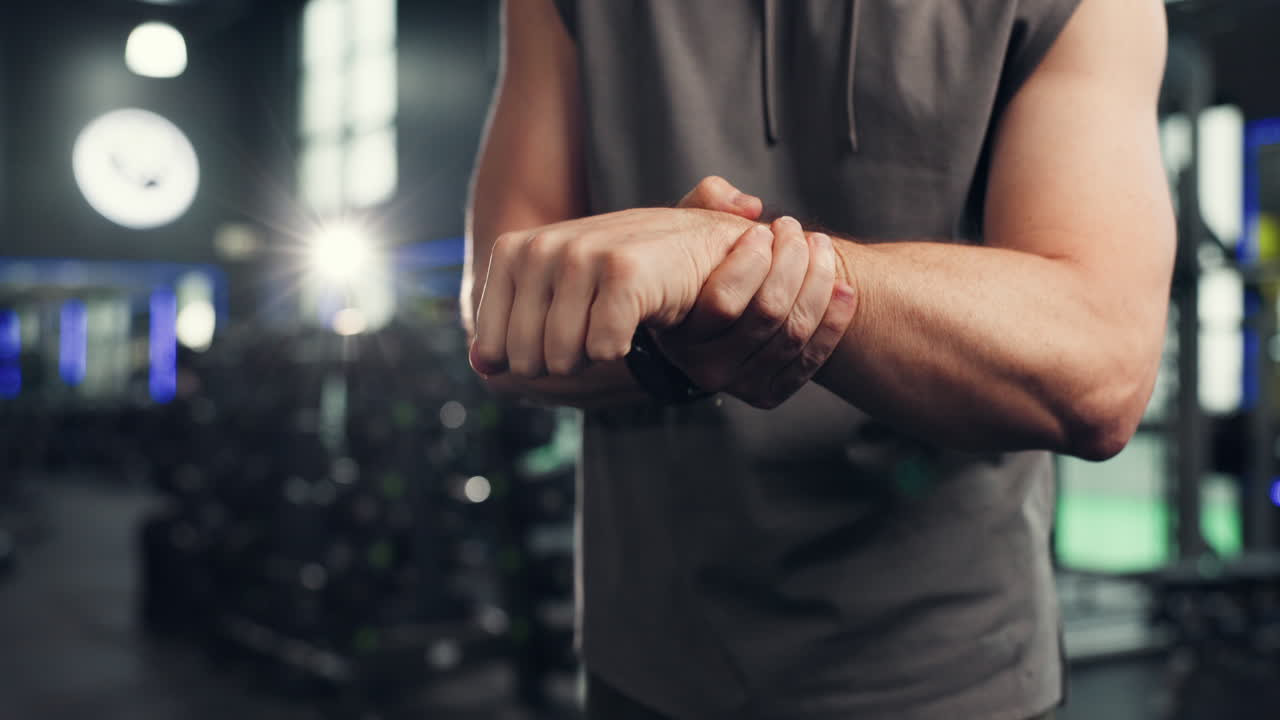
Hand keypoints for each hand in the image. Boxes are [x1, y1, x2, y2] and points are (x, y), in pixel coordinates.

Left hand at [470, 207, 755, 377]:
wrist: (695, 243)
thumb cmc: (621, 274)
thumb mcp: (555, 292)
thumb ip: (512, 327)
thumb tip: (481, 369)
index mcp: (513, 251)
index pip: (493, 349)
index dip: (530, 359)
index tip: (563, 331)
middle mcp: (540, 248)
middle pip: (526, 360)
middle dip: (562, 361)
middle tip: (595, 327)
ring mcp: (581, 256)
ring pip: (562, 359)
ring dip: (593, 357)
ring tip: (614, 321)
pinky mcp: (623, 273)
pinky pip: (603, 350)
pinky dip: (622, 349)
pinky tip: (638, 317)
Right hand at [663, 176, 857, 408]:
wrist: (704, 314)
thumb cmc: (696, 263)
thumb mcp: (686, 228)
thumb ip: (706, 202)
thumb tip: (748, 206)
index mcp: (676, 329)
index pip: (723, 301)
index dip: (753, 257)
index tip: (762, 229)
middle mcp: (703, 366)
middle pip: (768, 313)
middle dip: (793, 261)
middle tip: (795, 231)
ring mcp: (737, 384)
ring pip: (794, 332)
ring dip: (818, 282)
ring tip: (819, 247)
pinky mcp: (766, 392)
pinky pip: (809, 360)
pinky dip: (834, 323)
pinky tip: (844, 290)